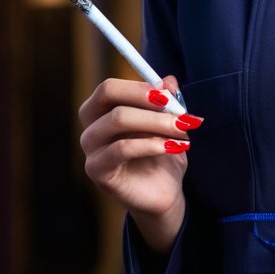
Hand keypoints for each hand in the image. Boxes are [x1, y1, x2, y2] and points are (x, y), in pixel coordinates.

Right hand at [78, 75, 202, 250]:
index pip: (110, 86)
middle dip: (146, 98)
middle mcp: (91, 126)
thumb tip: (169, 80)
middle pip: (107, 95)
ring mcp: (91, 149)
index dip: (139, 86)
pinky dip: (152, 144)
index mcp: (103, 111)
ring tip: (183, 132)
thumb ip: (168, 102)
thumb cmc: (163, 153)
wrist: (164, 193)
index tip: (169, 94)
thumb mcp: (170, 123)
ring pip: (118, 118)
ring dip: (157, 122)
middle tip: (178, 110)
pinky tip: (174, 147)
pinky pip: (122, 148)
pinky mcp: (97, 171)